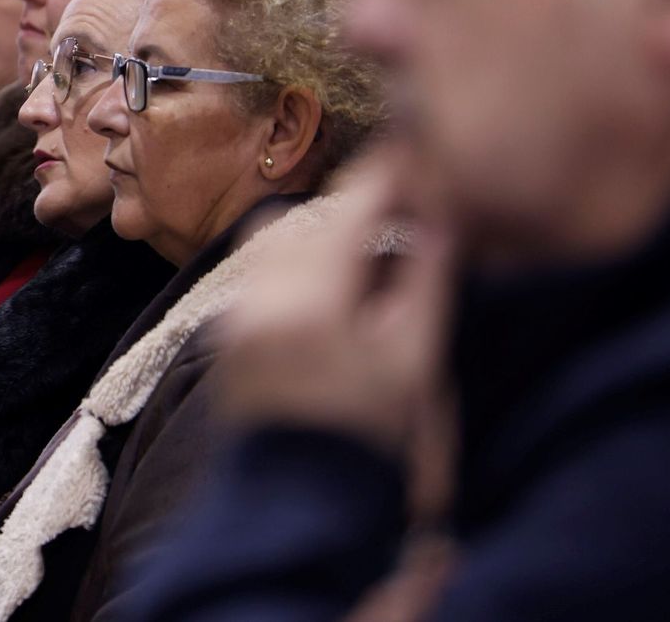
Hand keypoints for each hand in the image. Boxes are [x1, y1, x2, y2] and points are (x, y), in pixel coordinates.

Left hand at [216, 143, 455, 455]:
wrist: (302, 514)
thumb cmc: (371, 445)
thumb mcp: (415, 361)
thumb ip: (427, 278)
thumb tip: (443, 210)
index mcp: (310, 303)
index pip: (350, 208)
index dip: (388, 175)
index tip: (417, 154)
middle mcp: (259, 300)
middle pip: (305, 216)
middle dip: (352, 205)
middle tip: (401, 206)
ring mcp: (234, 319)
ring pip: (274, 241)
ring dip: (321, 233)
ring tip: (371, 251)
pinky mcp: (225, 339)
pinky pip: (258, 275)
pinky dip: (296, 265)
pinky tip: (336, 289)